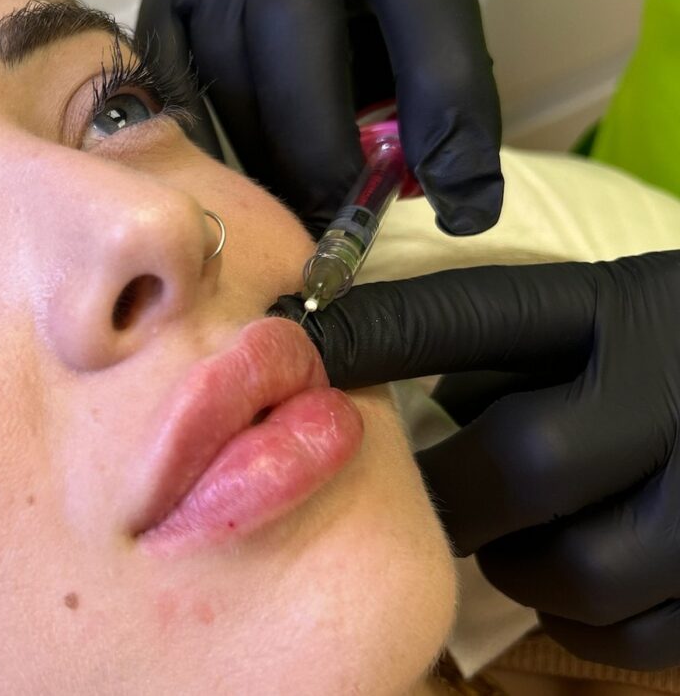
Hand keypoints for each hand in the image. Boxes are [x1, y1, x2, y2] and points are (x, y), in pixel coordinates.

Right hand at [137, 0, 502, 236]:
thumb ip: (445, 90)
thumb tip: (460, 206)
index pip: (428, 57)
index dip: (436, 146)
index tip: (453, 213)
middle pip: (300, 101)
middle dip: (323, 180)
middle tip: (340, 226)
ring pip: (233, 108)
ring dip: (267, 167)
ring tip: (294, 193)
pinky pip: (178, 96)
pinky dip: (207, 141)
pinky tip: (232, 164)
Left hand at [269, 252, 679, 668]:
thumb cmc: (647, 356)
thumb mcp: (582, 319)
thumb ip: (493, 348)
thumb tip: (372, 379)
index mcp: (617, 312)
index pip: (470, 316)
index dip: (375, 337)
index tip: (304, 353)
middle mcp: (673, 395)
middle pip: (528, 463)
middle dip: (459, 490)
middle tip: (440, 490)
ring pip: (578, 570)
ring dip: (520, 563)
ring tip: (519, 532)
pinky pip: (628, 634)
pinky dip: (575, 616)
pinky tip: (568, 571)